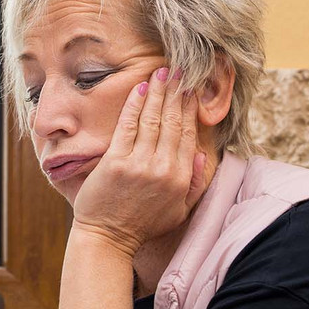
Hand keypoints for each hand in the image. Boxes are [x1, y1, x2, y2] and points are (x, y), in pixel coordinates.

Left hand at [72, 67, 207, 255]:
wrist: (107, 239)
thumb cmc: (142, 226)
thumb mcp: (178, 211)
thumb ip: (193, 184)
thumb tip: (201, 154)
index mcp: (180, 178)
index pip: (187, 133)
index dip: (190, 107)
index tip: (192, 88)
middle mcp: (163, 168)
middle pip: (172, 121)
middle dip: (177, 92)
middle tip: (180, 69)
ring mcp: (139, 164)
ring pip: (152, 119)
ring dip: (158, 92)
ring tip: (162, 71)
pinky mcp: (115, 162)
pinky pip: (128, 126)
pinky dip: (134, 104)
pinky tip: (140, 87)